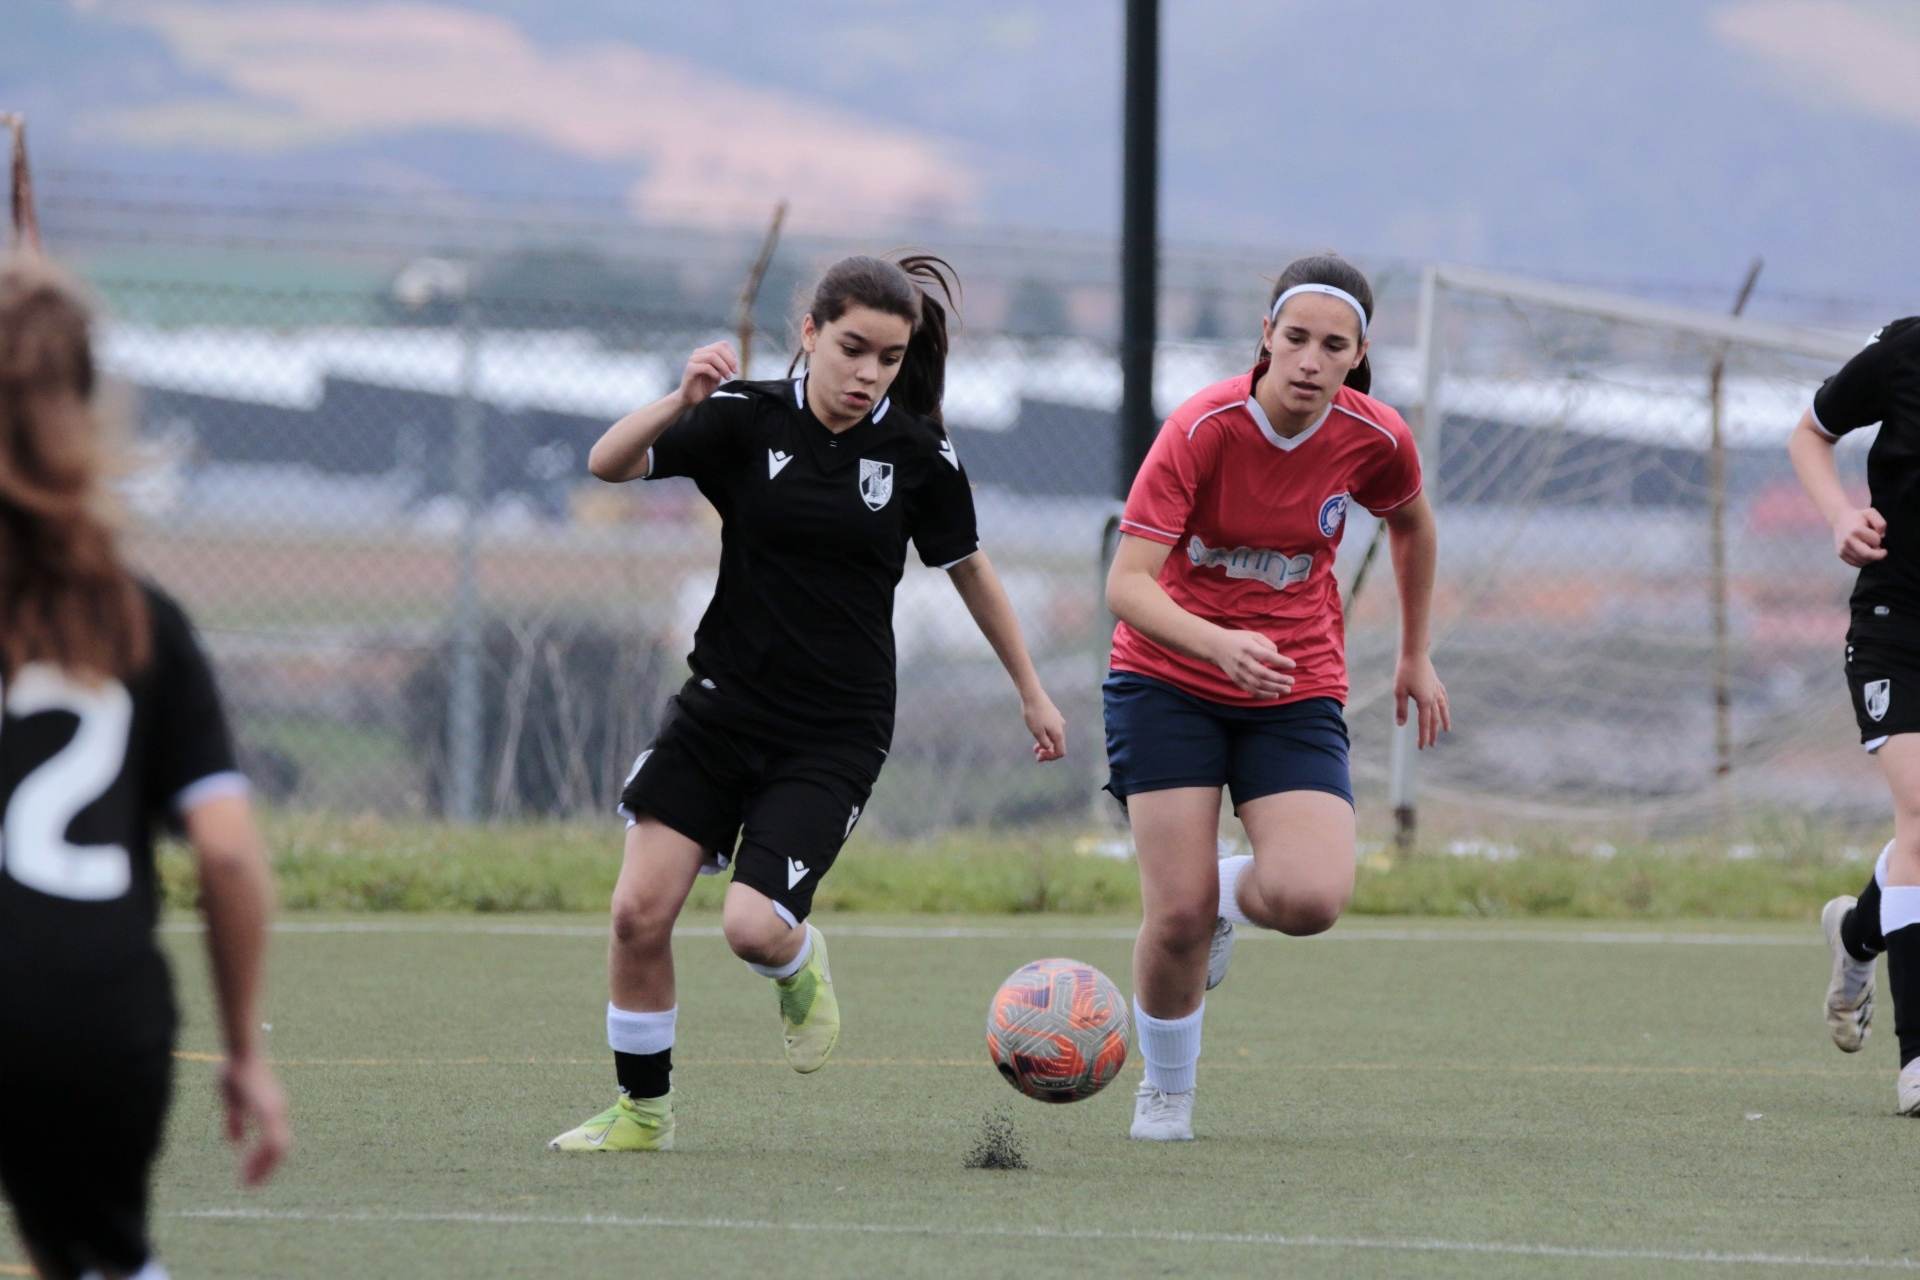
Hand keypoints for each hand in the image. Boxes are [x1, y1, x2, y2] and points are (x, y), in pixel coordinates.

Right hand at [221, 1054, 290, 1187]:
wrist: (240, 1053)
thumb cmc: (235, 1071)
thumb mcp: (232, 1101)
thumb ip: (235, 1120)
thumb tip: (235, 1142)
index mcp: (272, 1109)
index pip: (275, 1141)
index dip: (264, 1159)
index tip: (249, 1175)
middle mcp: (278, 1111)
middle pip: (281, 1148)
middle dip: (266, 1169)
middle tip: (250, 1186)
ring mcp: (275, 1110)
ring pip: (279, 1148)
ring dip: (264, 1168)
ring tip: (248, 1183)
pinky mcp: (268, 1110)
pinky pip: (271, 1140)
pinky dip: (262, 1157)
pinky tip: (248, 1168)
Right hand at [678, 341, 739, 404]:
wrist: (691, 399)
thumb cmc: (705, 387)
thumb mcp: (719, 374)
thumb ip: (725, 365)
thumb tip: (735, 361)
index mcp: (706, 351)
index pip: (723, 344)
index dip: (732, 355)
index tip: (735, 368)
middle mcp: (698, 353)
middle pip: (719, 348)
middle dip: (730, 360)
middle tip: (734, 372)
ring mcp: (693, 360)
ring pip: (712, 356)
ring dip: (724, 367)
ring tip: (727, 377)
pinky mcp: (690, 369)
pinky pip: (706, 367)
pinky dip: (715, 373)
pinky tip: (717, 380)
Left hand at [1022, 692, 1066, 761]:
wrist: (1032, 694)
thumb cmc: (1033, 714)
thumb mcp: (1037, 732)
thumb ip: (1044, 743)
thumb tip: (1049, 749)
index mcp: (1058, 733)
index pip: (1060, 752)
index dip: (1050, 757)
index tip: (1038, 756)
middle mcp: (1061, 727)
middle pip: (1057, 745)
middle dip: (1047, 751)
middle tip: (1035, 753)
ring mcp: (1058, 719)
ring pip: (1054, 736)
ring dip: (1045, 743)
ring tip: (1034, 746)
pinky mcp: (1053, 714)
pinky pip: (1052, 729)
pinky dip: (1045, 735)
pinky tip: (1036, 732)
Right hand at [1211, 630, 1294, 698]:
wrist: (1216, 647)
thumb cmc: (1239, 640)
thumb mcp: (1253, 635)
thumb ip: (1267, 644)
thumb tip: (1278, 656)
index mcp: (1248, 647)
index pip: (1266, 656)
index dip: (1280, 661)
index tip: (1292, 665)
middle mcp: (1243, 661)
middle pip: (1262, 673)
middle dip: (1279, 679)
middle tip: (1292, 681)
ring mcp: (1239, 672)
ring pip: (1258, 685)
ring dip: (1274, 689)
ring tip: (1287, 690)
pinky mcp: (1237, 680)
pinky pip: (1251, 690)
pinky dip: (1264, 695)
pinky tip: (1275, 695)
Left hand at [1395, 652, 1450, 749]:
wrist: (1415, 653)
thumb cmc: (1405, 671)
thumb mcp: (1399, 691)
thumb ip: (1401, 709)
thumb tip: (1401, 725)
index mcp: (1424, 702)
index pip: (1424, 724)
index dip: (1423, 736)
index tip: (1422, 747)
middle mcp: (1433, 698)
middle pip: (1434, 719)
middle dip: (1432, 733)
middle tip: (1431, 744)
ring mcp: (1436, 689)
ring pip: (1442, 709)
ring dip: (1443, 721)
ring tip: (1446, 730)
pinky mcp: (1436, 682)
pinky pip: (1443, 698)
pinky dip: (1445, 705)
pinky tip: (1445, 707)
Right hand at [1834, 507, 1887, 566]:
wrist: (1840, 520)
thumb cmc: (1858, 517)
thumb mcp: (1871, 513)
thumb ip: (1880, 523)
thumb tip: (1882, 536)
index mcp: (1856, 530)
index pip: (1876, 541)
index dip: (1879, 539)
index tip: (1877, 535)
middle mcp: (1848, 541)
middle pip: (1868, 555)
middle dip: (1879, 555)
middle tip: (1882, 552)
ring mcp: (1843, 549)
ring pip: (1863, 561)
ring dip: (1871, 558)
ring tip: (1870, 549)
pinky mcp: (1841, 554)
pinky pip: (1856, 564)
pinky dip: (1864, 561)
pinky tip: (1864, 553)